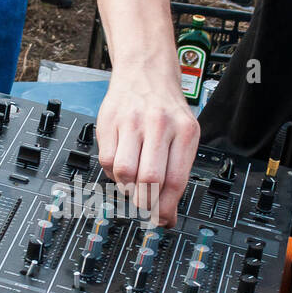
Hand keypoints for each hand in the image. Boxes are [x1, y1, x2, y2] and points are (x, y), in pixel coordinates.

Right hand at [97, 68, 200, 226]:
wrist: (145, 71)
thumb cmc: (166, 108)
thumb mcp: (184, 134)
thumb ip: (177, 171)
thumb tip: (166, 213)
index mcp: (184, 131)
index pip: (175, 180)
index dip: (166, 208)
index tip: (162, 221)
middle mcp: (159, 125)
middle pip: (149, 179)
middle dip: (146, 203)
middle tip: (145, 208)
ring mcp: (132, 122)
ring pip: (125, 172)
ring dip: (127, 188)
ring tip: (133, 185)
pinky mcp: (109, 121)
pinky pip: (107, 160)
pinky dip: (113, 173)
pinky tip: (121, 167)